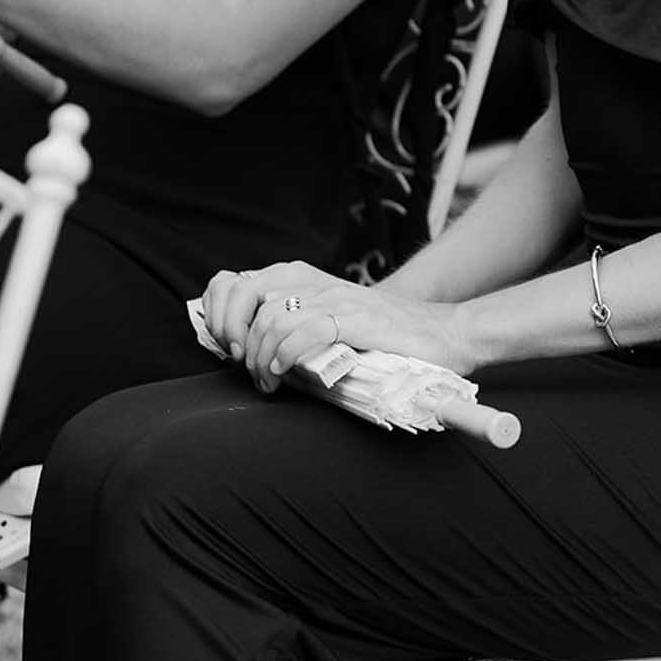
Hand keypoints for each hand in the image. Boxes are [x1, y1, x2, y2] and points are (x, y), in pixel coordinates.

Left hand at [200, 261, 474, 393]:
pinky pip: (306, 330)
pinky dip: (286, 354)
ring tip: (268, 380)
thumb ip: (292, 326)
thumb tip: (242, 351)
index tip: (225, 348)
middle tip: (242, 366)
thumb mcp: (329, 324)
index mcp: (303, 280)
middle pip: (246, 294)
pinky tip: (284, 373)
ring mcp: (336, 299)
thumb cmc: (384, 337)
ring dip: (259, 355)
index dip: (218, 314)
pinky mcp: (356, 320)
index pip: (236, 281)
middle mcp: (316, 283)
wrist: (443, 334)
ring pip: (272, 316)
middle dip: (233, 334)